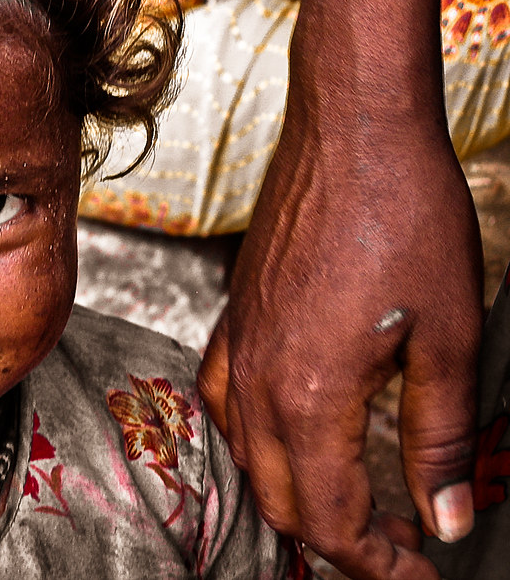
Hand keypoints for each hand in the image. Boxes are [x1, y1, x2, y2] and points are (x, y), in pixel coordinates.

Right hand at [198, 112, 483, 579]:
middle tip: (398, 545)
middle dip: (338, 541)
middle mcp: (261, 378)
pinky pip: (222, 397)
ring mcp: (241, 343)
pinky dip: (251, 437)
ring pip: (244, 454)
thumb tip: (444, 516)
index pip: (332, 517)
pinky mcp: (237, 313)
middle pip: (280, 498)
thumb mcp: (449, 337)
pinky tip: (280, 429)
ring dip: (292, 493)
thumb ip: (439, 438)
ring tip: (346, 499)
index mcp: (311, 394)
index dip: (379, 564)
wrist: (354, 133)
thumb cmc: (404, 217)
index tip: (420, 570)